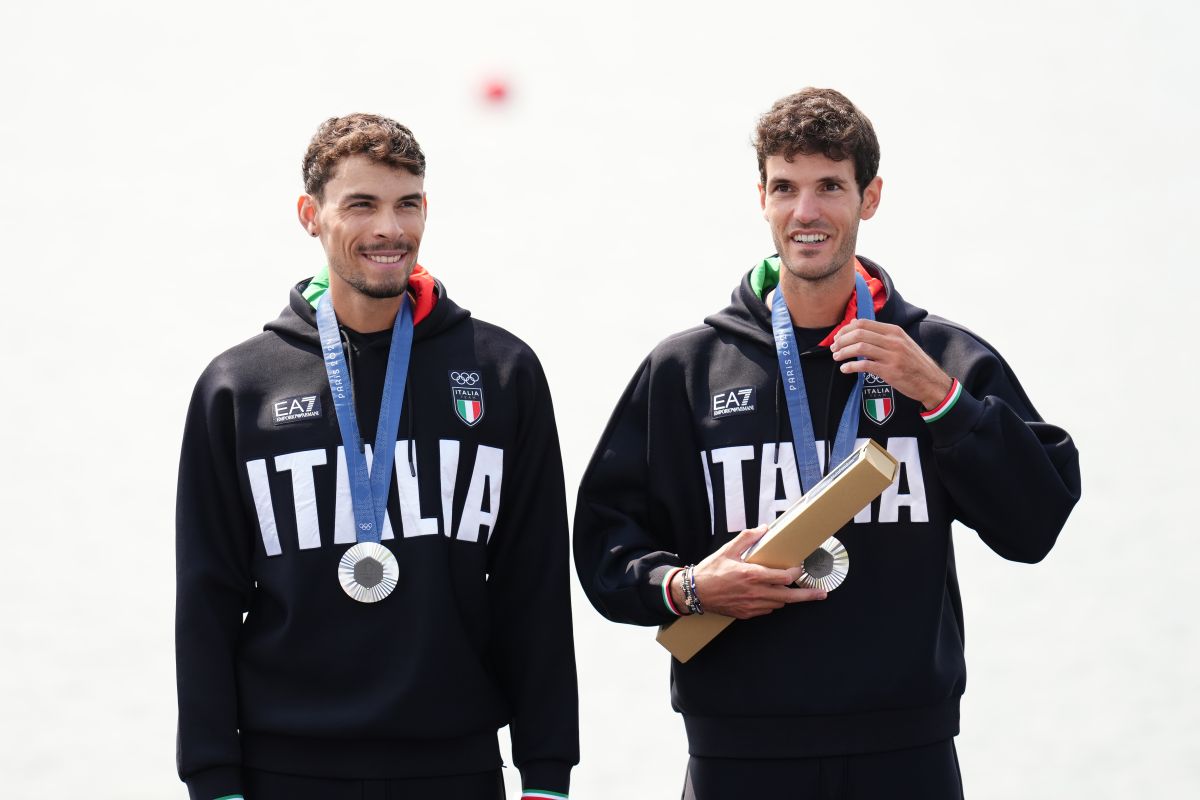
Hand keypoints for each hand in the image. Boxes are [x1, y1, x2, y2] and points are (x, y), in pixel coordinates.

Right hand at [675, 526, 826, 619]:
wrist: (695, 593)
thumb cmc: (711, 571)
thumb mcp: (728, 549)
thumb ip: (748, 538)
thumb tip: (764, 529)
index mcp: (752, 575)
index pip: (784, 577)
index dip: (795, 572)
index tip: (799, 568)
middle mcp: (755, 592)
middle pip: (789, 596)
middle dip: (808, 595)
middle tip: (822, 594)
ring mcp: (752, 606)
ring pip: (779, 604)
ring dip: (787, 597)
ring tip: (795, 591)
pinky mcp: (747, 614)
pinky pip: (767, 610)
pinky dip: (773, 603)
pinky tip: (771, 596)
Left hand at [830, 319, 951, 409]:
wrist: (932, 382)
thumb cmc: (913, 362)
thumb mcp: (901, 342)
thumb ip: (880, 333)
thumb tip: (855, 323)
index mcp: (894, 331)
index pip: (863, 323)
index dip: (845, 330)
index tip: (837, 337)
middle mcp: (893, 341)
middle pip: (859, 334)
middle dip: (841, 340)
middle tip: (834, 348)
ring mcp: (892, 356)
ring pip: (860, 348)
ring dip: (844, 352)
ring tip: (837, 357)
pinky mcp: (890, 371)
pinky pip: (865, 366)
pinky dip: (851, 366)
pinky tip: (845, 369)